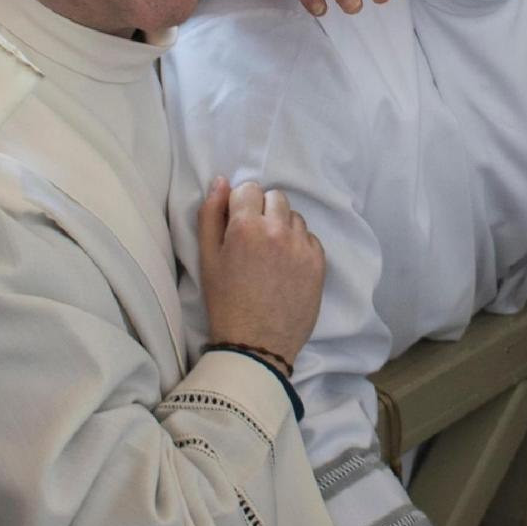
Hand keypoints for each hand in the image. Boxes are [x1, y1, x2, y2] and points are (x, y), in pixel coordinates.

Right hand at [194, 178, 325, 368]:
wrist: (257, 344)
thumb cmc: (225, 302)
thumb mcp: (207, 259)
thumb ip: (211, 215)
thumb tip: (221, 181)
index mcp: (245, 227)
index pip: (249, 189)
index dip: (241, 205)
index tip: (238, 224)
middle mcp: (277, 230)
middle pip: (275, 197)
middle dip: (263, 211)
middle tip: (254, 238)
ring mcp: (302, 246)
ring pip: (294, 216)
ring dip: (282, 226)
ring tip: (271, 254)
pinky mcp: (319, 262)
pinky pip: (310, 238)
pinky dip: (298, 245)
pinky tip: (286, 266)